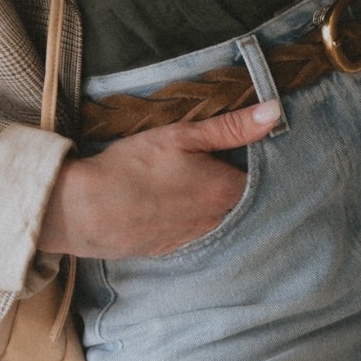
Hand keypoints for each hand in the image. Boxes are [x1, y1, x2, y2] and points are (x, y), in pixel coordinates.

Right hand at [37, 101, 281, 258]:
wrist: (87, 211)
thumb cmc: (135, 167)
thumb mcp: (182, 135)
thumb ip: (230, 127)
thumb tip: (274, 112)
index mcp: (227, 191)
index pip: (263, 177)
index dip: (256, 158)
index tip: (245, 144)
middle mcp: (219, 221)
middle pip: (241, 198)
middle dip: (233, 179)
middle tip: (214, 157)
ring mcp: (195, 238)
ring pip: (218, 216)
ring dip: (211, 200)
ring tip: (188, 178)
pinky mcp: (172, 248)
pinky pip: (194, 230)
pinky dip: (189, 215)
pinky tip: (170, 200)